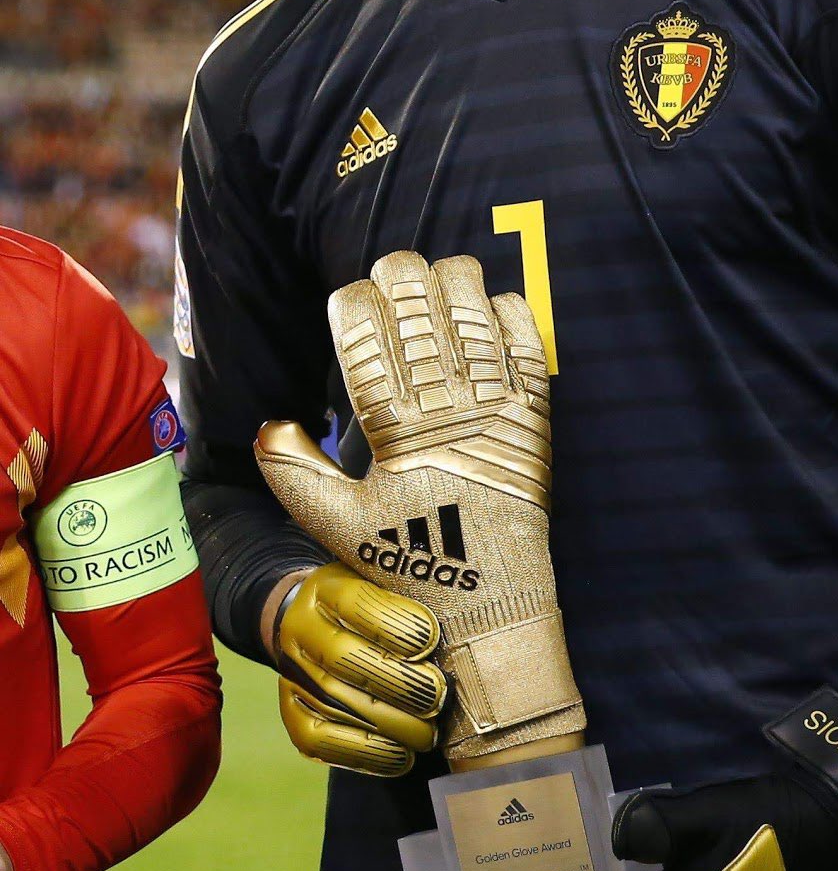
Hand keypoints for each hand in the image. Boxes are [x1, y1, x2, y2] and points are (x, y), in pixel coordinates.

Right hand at [255, 252, 583, 768]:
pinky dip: (513, 318)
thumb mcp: (338, 528)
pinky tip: (497, 299)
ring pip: (475, 320)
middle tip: (393, 265)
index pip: (366, 340)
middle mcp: (445, 414)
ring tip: (442, 268)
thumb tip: (269, 423)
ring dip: (458, 285)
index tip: (348, 293)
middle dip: (403, 277)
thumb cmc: (411, 566)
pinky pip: (528, 352)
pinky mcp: (536, 423)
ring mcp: (496, 413)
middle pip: (421, 315)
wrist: (493, 605)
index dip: (354, 304)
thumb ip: (294, 474)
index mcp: (393, 434)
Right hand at [275, 562, 447, 776]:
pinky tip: (401, 757)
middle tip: (438, 695)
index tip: (431, 640)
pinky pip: (318, 740)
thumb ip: (416, 597)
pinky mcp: (292, 711)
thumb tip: (467, 627)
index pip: (355, 602)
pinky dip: (364, 754)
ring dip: (389, 725)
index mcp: (327, 588)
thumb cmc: (376, 604)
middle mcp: (302, 630)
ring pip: (336, 703)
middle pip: (344, 658)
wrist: (315, 621)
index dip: (395, 624)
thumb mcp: (388, 582)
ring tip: (429, 735)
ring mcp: (293, 673)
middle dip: (398, 682)